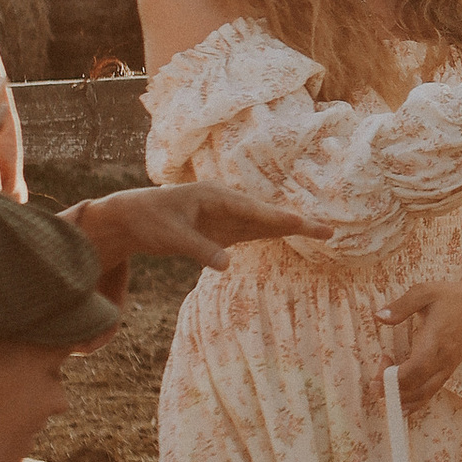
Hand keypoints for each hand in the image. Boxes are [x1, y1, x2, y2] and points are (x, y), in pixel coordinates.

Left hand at [61, 181, 303, 279]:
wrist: (131, 216)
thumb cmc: (149, 220)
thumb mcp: (172, 236)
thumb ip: (200, 249)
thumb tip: (227, 265)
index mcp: (215, 196)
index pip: (253, 210)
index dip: (279, 219)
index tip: (302, 223)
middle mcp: (226, 203)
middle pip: (267, 216)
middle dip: (298, 223)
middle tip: (329, 230)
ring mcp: (226, 216)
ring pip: (264, 224)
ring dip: (291, 229)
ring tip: (324, 232)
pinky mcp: (222, 229)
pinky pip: (253, 233)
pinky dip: (274, 234)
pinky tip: (294, 234)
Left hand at [381, 273, 461, 410]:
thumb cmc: (453, 298)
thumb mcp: (425, 292)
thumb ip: (401, 306)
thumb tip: (378, 317)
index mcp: (436, 341)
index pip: (416, 370)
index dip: (394, 376)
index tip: (380, 364)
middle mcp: (443, 360)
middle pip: (417, 389)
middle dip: (391, 391)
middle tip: (373, 381)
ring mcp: (446, 369)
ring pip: (423, 396)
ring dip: (399, 398)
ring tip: (381, 387)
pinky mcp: (447, 372)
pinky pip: (429, 394)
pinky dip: (412, 402)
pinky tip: (397, 401)